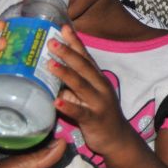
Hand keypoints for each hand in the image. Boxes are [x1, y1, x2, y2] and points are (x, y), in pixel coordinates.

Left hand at [48, 26, 142, 159]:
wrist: (117, 139)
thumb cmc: (98, 114)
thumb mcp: (86, 95)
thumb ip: (71, 84)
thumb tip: (50, 72)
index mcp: (98, 79)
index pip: (85, 57)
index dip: (75, 42)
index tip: (63, 27)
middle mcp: (100, 87)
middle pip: (83, 67)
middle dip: (68, 53)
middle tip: (51, 41)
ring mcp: (99, 103)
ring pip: (81, 85)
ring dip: (65, 74)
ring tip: (50, 64)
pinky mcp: (94, 119)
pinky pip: (80, 112)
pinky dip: (68, 106)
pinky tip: (55, 101)